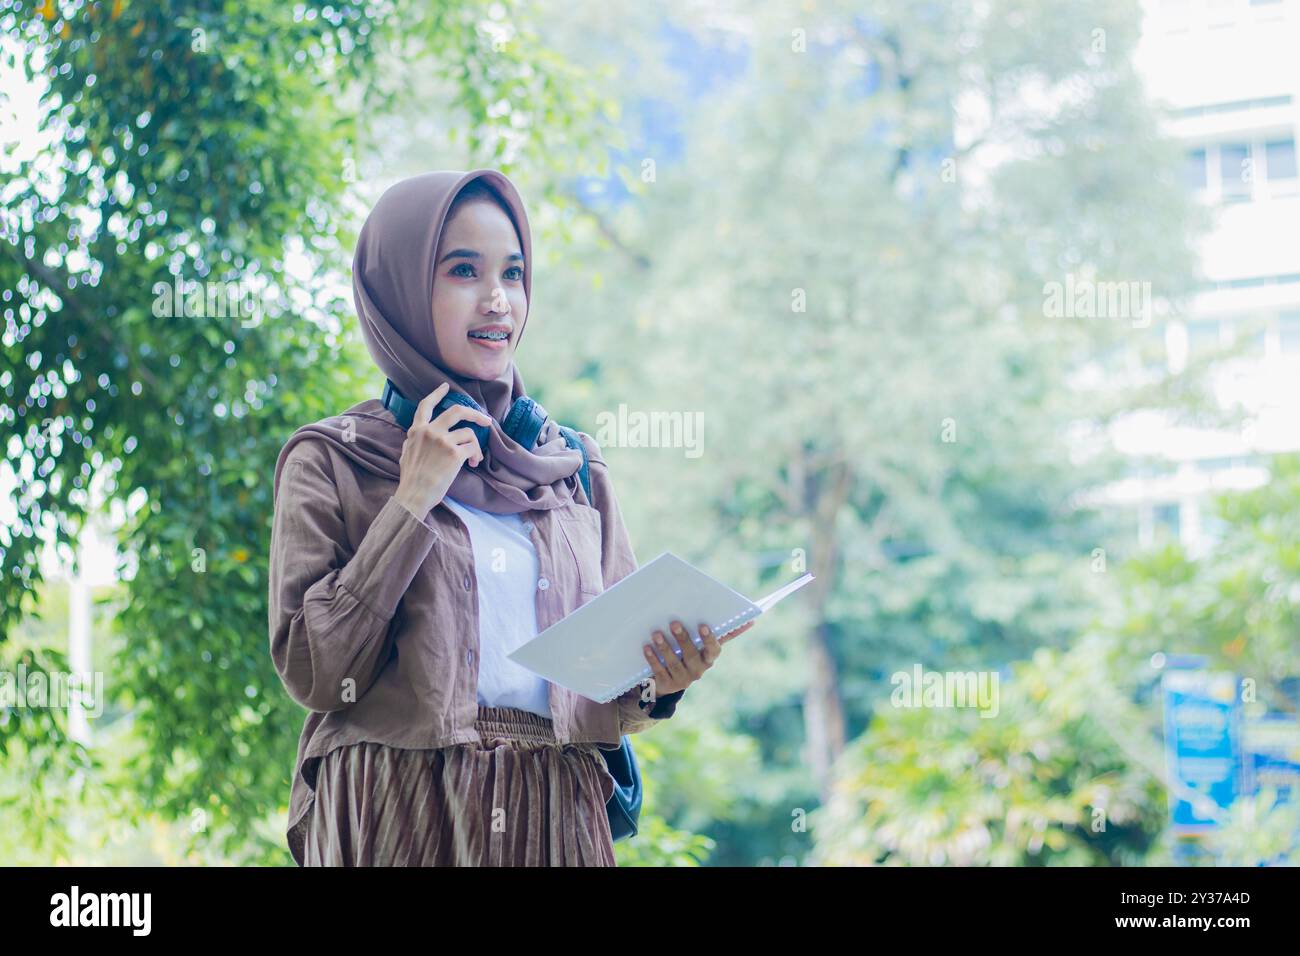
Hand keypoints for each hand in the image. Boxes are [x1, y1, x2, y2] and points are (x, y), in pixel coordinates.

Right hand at [393, 382, 494, 515]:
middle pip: (457, 411)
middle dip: (474, 413)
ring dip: (475, 446)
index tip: (446, 387)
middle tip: (485, 420)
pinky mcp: (454, 454)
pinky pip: (473, 448)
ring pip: (469, 433)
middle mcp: (430, 432)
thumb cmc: (411, 479)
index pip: (426, 406)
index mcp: (417, 431)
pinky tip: (472, 463)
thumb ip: (413, 440)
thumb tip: (416, 435)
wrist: (414, 494)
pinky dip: (475, 455)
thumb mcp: (405, 453)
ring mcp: (443, 441)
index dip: (437, 394)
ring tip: (473, 459)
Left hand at [641, 619, 756, 695]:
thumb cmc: (688, 652)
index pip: (714, 650)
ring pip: (674, 663)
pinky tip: (647, 647)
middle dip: (683, 638)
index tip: (703, 626)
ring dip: (665, 648)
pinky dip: (653, 659)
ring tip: (656, 633)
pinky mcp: (667, 685)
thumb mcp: (701, 644)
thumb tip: (749, 619)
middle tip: (674, 622)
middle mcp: (698, 670)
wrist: (669, 681)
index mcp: (709, 658)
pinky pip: (660, 671)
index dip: (709, 639)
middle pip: (692, 655)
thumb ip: (719, 632)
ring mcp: (683, 679)